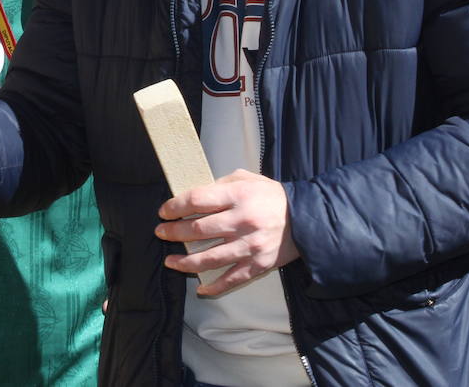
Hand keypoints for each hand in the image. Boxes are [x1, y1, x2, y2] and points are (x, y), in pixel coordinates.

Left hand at [155, 168, 300, 296]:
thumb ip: (220, 185)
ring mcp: (250, 245)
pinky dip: (215, 286)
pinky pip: (232, 278)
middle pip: (198, 230)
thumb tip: (194, 195)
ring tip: (170, 261)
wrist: (307, 219)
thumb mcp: (247, 179)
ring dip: (185, 262)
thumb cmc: (272, 196)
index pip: (197, 200)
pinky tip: (200, 288)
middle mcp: (242, 221)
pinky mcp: (258, 264)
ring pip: (209, 258)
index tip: (164, 211)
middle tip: (161, 233)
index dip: (176, 206)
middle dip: (174, 232)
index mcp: (238, 195)